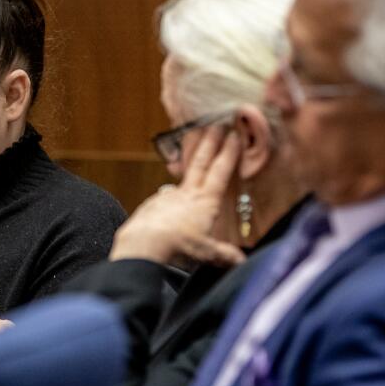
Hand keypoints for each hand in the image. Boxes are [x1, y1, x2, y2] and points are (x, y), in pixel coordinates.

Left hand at [110, 124, 245, 267]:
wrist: (143, 246)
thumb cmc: (179, 248)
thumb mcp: (207, 253)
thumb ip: (225, 255)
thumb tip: (241, 260)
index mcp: (205, 201)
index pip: (221, 171)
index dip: (229, 153)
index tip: (233, 134)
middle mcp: (186, 194)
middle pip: (200, 162)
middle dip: (209, 143)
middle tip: (214, 124)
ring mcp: (166, 198)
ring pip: (181, 177)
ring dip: (188, 162)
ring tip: (192, 151)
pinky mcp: (150, 207)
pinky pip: (163, 196)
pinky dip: (169, 193)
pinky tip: (169, 196)